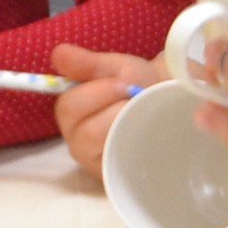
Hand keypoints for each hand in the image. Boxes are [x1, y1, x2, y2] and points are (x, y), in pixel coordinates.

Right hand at [52, 44, 157, 179]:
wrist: (169, 104)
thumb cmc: (138, 85)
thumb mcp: (117, 68)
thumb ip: (88, 63)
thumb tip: (58, 53)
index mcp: (73, 112)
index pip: (68, 107)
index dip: (96, 93)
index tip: (123, 82)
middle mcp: (78, 140)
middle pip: (83, 133)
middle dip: (115, 111)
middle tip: (137, 98)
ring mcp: (96, 161)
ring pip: (105, 149)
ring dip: (127, 125)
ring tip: (143, 114)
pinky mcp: (114, 174)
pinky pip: (120, 163)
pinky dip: (135, 144)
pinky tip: (147, 132)